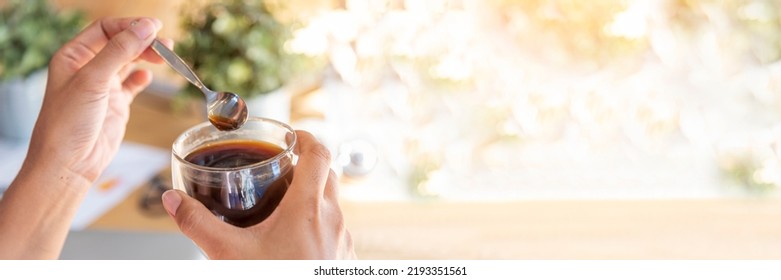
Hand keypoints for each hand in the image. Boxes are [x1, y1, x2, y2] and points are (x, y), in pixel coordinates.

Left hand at [27, 17, 170, 181]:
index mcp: (73, 57)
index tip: (153, 27)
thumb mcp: (94, 80)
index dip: (129, 26)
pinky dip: (142, 79)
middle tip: (166, 45)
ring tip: (167, 56)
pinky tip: (148, 77)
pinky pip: (131, 85)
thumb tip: (146, 27)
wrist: (69, 163)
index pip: (104, 29)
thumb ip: (120, 51)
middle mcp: (86, 69)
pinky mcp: (115, 105)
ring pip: (128, 62)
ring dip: (147, 57)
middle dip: (143, 41)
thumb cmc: (68, 123)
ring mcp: (102, 87)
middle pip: (120, 44)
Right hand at [162, 131, 355, 258]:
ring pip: (333, 204)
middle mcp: (333, 219)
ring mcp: (343, 240)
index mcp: (308, 208)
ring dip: (313, 197)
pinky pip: (336, 230)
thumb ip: (198, 223)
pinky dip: (319, 224)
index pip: (319, 153)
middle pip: (328, 175)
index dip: (305, 136)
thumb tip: (174, 201)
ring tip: (284, 205)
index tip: (289, 136)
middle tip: (282, 167)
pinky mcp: (344, 259)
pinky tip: (295, 239)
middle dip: (307, 165)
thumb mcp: (228, 253)